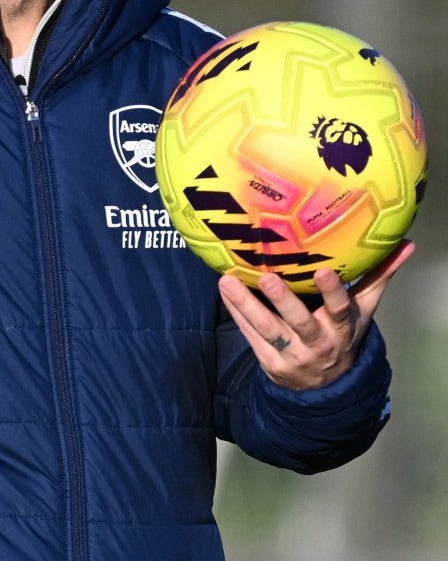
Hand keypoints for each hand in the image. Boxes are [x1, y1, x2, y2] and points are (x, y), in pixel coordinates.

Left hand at [217, 239, 414, 390]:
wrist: (325, 386)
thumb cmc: (342, 333)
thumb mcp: (363, 311)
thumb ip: (378, 277)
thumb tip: (405, 244)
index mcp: (341, 328)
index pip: (340, 310)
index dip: (332, 293)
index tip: (323, 271)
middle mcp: (317, 343)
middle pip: (299, 322)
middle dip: (283, 301)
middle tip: (267, 277)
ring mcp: (292, 355)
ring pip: (268, 329)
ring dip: (246, 305)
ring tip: (228, 281)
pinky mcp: (270, 362)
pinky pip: (251, 336)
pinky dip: (237, 314)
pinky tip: (224, 291)